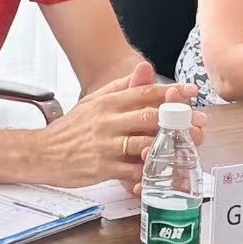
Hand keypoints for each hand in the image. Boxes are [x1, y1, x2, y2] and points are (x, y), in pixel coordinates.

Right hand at [38, 62, 207, 186]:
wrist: (42, 153)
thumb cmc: (71, 129)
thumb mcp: (94, 101)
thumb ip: (121, 87)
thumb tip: (144, 70)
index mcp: (108, 103)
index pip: (145, 93)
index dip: (171, 92)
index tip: (192, 91)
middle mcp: (108, 121)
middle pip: (149, 116)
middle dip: (178, 119)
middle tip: (200, 122)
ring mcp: (106, 145)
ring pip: (144, 144)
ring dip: (168, 146)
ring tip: (188, 147)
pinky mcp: (103, 168)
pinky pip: (131, 171)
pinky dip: (149, 174)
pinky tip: (163, 173)